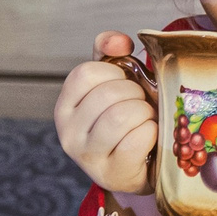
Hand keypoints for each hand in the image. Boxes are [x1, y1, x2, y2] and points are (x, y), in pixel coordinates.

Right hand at [54, 33, 157, 195]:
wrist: (140, 167)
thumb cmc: (127, 121)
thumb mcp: (114, 84)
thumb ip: (111, 55)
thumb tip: (120, 41)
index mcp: (64, 107)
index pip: (85, 73)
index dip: (114, 73)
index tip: (125, 85)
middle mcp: (68, 133)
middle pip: (108, 94)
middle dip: (136, 95)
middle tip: (141, 106)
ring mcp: (87, 157)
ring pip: (121, 116)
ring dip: (145, 113)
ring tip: (147, 120)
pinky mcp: (112, 174)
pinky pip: (137, 140)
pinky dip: (152, 132)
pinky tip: (150, 137)